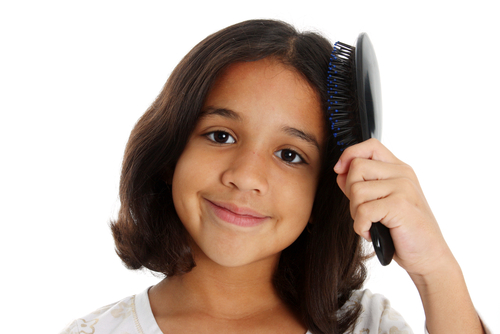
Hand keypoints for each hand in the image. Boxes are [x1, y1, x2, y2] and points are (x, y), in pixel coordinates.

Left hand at [333, 138, 452, 276]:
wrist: (428, 256)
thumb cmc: (404, 231)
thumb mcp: (381, 202)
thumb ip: (362, 185)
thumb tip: (341, 171)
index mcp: (399, 170)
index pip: (370, 145)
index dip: (350, 154)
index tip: (340, 170)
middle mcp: (402, 174)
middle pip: (357, 167)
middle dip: (350, 193)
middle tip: (364, 213)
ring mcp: (403, 188)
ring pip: (356, 190)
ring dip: (356, 213)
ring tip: (371, 223)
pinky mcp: (400, 205)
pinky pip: (363, 211)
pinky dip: (361, 227)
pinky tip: (373, 232)